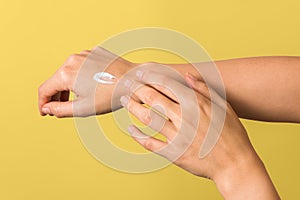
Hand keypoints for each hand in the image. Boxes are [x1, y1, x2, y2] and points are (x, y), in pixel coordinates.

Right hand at [38, 47, 134, 116]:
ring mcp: (84, 53)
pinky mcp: (95, 52)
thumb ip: (60, 109)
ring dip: (68, 85)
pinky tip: (90, 85)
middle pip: (56, 79)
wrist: (134, 81)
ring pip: (69, 71)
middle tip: (59, 109)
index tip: (44, 112)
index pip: (45, 89)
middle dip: (56, 95)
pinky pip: (82, 65)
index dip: (42, 103)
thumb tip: (47, 108)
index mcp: (66, 74)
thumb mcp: (83, 108)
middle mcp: (72, 59)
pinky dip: (80, 75)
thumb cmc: (111, 96)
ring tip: (74, 99)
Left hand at [120, 71, 279, 198]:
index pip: (166, 84)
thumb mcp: (224, 106)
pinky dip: (138, 136)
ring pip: (148, 118)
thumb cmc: (232, 134)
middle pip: (153, 98)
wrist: (235, 164)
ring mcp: (177, 136)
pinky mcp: (173, 153)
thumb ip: (204, 90)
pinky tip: (130, 130)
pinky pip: (150, 143)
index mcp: (196, 104)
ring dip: (133, 107)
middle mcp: (184, 117)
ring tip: (124, 100)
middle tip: (127, 83)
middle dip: (137, 88)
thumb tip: (187, 75)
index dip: (150, 77)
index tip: (140, 73)